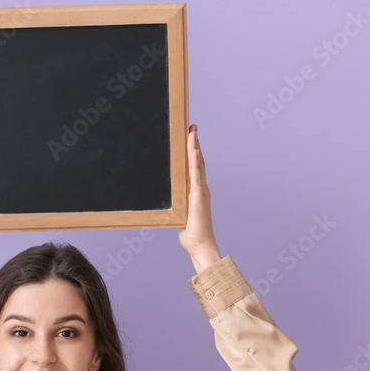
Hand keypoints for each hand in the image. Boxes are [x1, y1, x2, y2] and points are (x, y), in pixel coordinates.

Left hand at [178, 124, 221, 271]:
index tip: (190, 135)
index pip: (195, 166)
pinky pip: (196, 176)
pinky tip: (193, 150)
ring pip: (198, 164)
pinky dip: (195, 162)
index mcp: (197, 190)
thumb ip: (177, 204)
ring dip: (195, 146)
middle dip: (195, 142)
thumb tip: (168, 200)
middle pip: (198, 160)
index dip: (193, 150)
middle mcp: (201, 188)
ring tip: (192, 131)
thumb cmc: (191, 232)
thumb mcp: (180, 213)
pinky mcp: (198, 197)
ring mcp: (201, 191)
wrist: (200, 245)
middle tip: (192, 125)